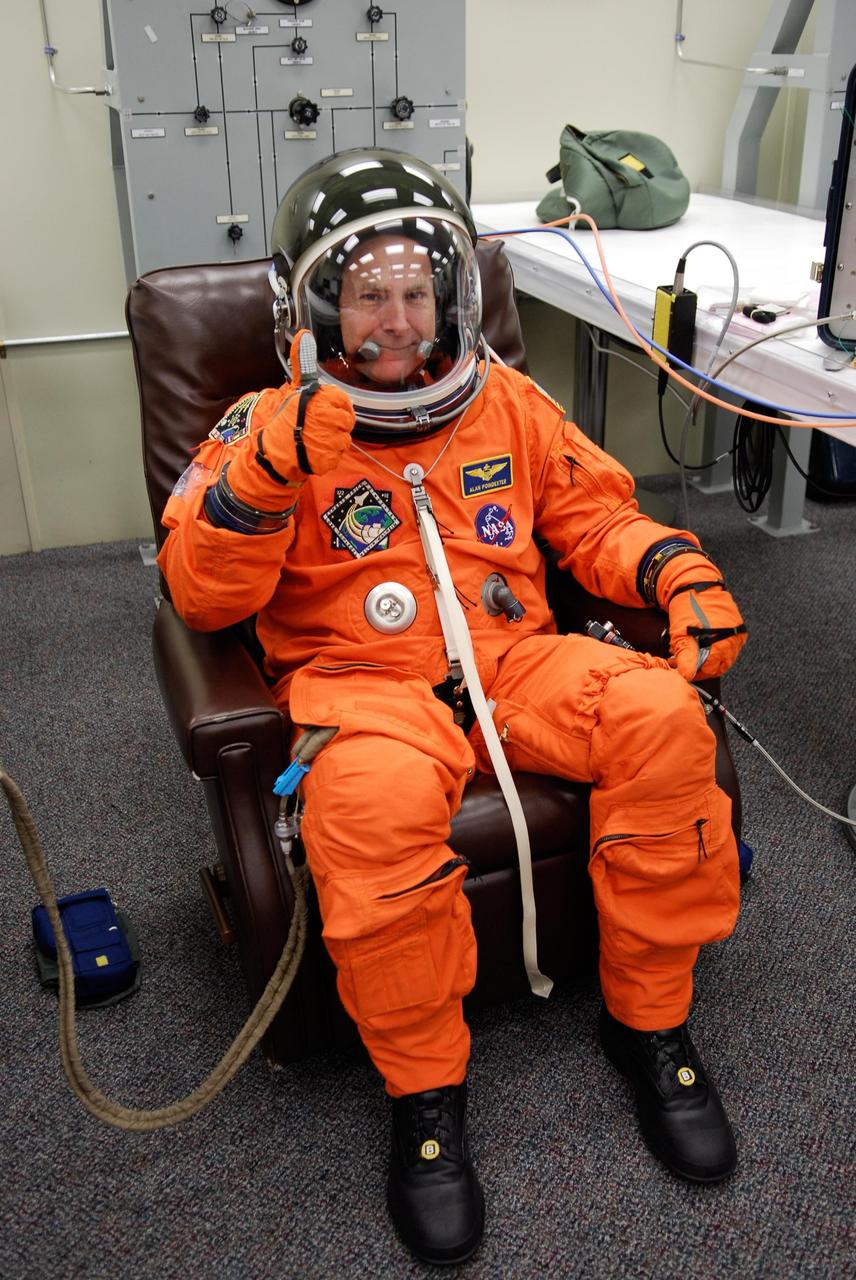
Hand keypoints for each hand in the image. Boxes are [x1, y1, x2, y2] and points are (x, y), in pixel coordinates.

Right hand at [264, 329, 355, 477]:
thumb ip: (302, 363)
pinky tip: (314, 451)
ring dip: (332, 441)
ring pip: (344, 440)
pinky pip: (338, 456)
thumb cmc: (286, 418)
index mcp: (322, 398)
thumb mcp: (295, 388)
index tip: (323, 411)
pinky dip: (327, 456)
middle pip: (347, 422)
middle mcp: (327, 418)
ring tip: (314, 439)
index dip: (335, 408)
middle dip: (335, 425)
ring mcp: (327, 439)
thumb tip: (304, 334)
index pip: (344, 402)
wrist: (273, 450)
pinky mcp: (327, 459)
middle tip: (318, 427)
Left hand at [666, 579, 746, 679]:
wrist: (695, 584)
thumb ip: (686, 658)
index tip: (681, 669)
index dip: (694, 672)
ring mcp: (737, 634)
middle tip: (685, 661)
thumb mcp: (681, 636)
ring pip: (724, 656)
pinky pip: (729, 645)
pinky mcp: (738, 627)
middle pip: (719, 666)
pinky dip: (717, 647)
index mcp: (721, 646)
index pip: (710, 671)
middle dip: (701, 666)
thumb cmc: (687, 608)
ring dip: (709, 658)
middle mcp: (733, 642)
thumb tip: (687, 676)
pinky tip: (703, 642)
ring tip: (692, 650)